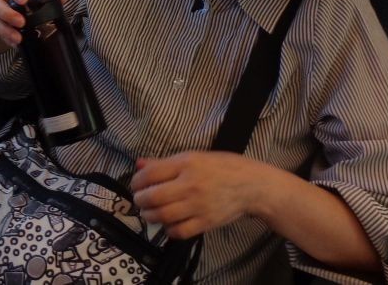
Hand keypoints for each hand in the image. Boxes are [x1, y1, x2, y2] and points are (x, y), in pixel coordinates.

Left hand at [130, 151, 262, 239]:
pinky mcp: (206, 222)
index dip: (137, 181)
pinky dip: (168, 230)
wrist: (251, 185)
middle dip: (140, 200)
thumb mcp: (193, 156)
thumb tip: (139, 165)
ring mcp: (198, 205)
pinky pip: (179, 231)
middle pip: (153, 197)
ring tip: (149, 212)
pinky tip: (168, 224)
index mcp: (186, 164)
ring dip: (150, 215)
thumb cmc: (222, 167)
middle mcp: (190, 185)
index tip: (136, 185)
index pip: (151, 174)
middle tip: (140, 200)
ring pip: (163, 216)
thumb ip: (164, 163)